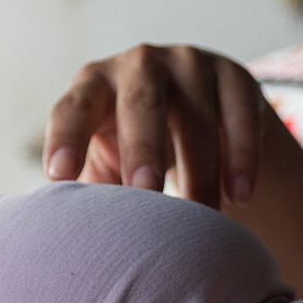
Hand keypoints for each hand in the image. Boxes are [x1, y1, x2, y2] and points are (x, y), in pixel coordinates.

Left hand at [45, 43, 266, 208]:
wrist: (199, 103)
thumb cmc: (134, 141)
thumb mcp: (108, 157)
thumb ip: (89, 188)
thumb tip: (68, 238)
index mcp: (95, 83)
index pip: (74, 107)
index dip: (65, 138)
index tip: (60, 176)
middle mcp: (140, 64)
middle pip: (141, 103)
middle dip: (142, 148)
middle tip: (146, 191)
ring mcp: (191, 64)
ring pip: (197, 118)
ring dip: (201, 171)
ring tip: (204, 217)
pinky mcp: (236, 76)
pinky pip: (241, 117)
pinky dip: (242, 158)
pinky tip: (240, 195)